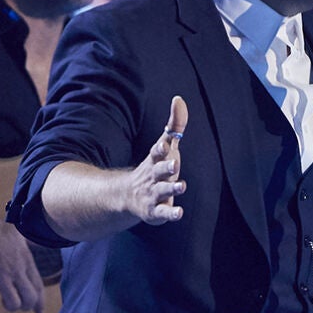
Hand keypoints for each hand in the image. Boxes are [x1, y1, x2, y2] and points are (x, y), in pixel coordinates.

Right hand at [0, 213, 45, 312]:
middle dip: (26, 306)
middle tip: (20, 305)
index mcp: (25, 260)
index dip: (40, 302)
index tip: (39, 311)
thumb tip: (41, 243)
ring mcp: (0, 277)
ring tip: (4, 301)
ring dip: (9, 306)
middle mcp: (15, 271)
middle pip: (29, 299)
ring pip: (13, 304)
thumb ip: (29, 242)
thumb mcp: (17, 232)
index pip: (38, 286)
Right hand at [130, 95, 189, 223]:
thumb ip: (174, 125)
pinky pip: (163, 213)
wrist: (130, 196)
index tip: (166, 145)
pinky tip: (179, 213)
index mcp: (155, 160)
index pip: (157, 152)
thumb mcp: (164, 146)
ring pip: (162, 191)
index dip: (161, 149)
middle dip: (167, 167)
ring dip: (172, 188)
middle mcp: (153, 176)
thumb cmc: (154, 167)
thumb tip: (179, 99)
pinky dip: (170, 213)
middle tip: (175, 164)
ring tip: (182, 186)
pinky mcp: (156, 211)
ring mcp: (153, 194)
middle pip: (159, 171)